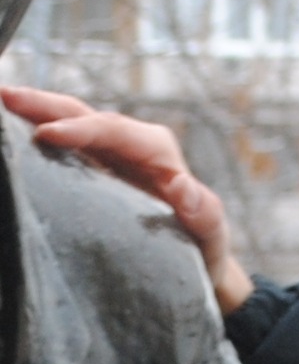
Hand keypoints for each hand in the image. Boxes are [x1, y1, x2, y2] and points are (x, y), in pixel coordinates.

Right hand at [0, 86, 253, 314]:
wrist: (199, 266)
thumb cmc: (205, 251)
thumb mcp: (211, 238)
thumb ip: (205, 214)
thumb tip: (183, 187)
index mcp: (158, 152)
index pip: (115, 130)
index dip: (81, 129)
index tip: (48, 135)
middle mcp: (132, 145)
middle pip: (85, 115)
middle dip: (46, 105)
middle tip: (7, 97)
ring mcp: (110, 156)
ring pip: (69, 124)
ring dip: (34, 113)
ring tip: (2, 104)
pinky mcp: (95, 171)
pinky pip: (64, 149)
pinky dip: (36, 136)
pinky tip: (11, 136)